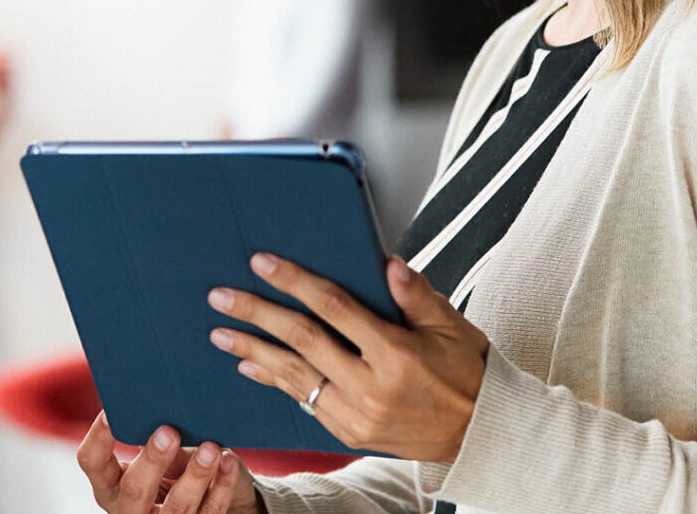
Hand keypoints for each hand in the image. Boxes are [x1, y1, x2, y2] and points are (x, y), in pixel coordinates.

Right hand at [77, 414, 262, 513]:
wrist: (210, 503)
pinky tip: (229, 462)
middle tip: (169, 431)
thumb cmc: (177, 466)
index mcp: (111, 484)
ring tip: (211, 448)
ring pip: (177, 507)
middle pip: (134, 490)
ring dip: (195, 475)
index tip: (111, 411)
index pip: (92, 462)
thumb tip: (165, 404)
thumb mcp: (161, 454)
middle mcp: (130, 509)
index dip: (98, 438)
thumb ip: (156, 435)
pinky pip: (210, 512)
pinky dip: (222, 486)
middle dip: (152, 460)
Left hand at [207, 254, 488, 461]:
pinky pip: (303, 403)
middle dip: (257, 315)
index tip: (262, 262)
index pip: (335, 308)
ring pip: (294, 377)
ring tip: (221, 334)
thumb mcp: (451, 326)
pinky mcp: (348, 433)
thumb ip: (417, 294)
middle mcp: (371, 387)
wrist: (476, 433)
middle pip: (302, 341)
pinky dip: (275, 383)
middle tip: (222, 297)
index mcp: (397, 353)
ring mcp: (357, 415)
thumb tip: (388, 262)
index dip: (295, 282)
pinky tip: (251, 367)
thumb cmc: (465, 371)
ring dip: (253, 353)